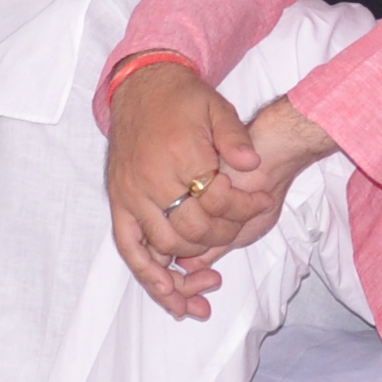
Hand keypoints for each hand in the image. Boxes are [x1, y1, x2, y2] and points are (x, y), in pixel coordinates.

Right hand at [105, 62, 268, 318]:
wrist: (141, 86)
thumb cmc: (181, 97)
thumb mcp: (216, 105)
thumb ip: (235, 136)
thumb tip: (252, 164)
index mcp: (180, 154)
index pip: (217, 198)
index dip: (244, 206)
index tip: (262, 202)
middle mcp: (153, 179)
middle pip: (193, 228)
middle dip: (223, 238)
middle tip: (239, 234)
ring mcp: (132, 194)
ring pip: (162, 246)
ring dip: (188, 267)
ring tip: (208, 285)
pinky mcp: (119, 203)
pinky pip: (129, 247)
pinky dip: (148, 275)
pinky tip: (169, 295)